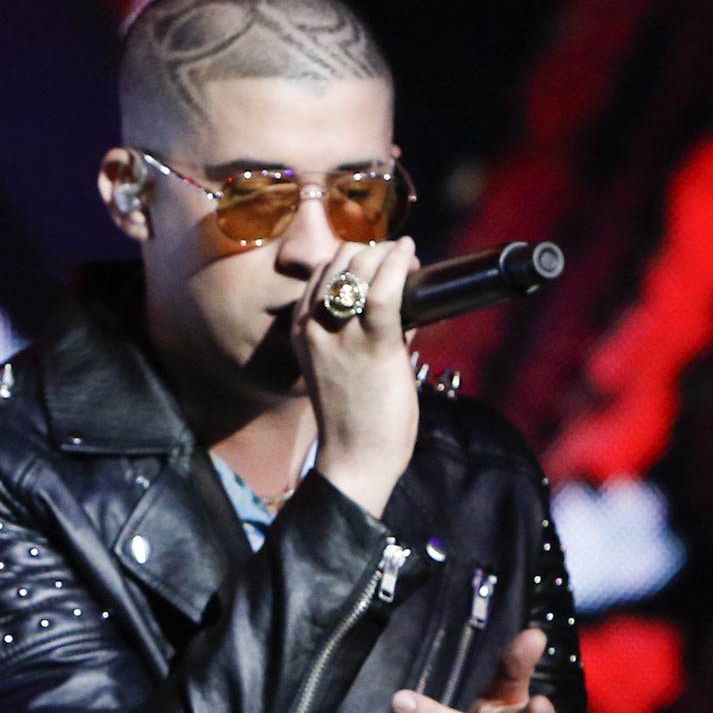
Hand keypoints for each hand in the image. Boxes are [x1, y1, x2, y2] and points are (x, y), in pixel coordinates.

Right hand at [300, 234, 420, 518]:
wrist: (354, 460)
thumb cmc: (355, 419)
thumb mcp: (340, 366)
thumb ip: (359, 333)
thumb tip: (398, 304)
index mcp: (302, 331)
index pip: (321, 273)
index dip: (354, 258)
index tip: (381, 263)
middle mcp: (315, 327)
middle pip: (339, 262)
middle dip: (373, 252)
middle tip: (399, 261)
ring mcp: (342, 336)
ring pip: (360, 268)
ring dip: (388, 256)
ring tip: (407, 261)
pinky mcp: (373, 346)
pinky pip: (384, 291)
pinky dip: (398, 266)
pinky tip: (410, 255)